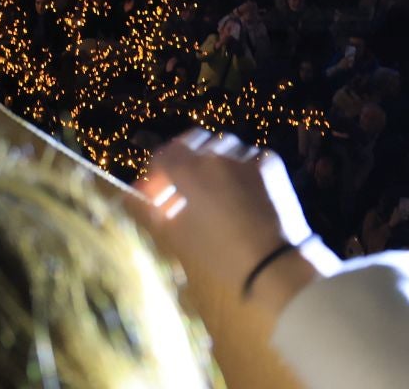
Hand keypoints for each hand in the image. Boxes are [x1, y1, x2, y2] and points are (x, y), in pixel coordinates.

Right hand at [140, 128, 332, 315]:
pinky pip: (247, 157)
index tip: (154, 193)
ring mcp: (246, 157)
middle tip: (181, 185)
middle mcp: (216, 155)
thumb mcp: (178, 236)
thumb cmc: (220, 254)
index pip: (163, 156)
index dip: (155, 173)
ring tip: (211, 188)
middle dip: (182, 161)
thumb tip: (133, 198)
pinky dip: (238, 168)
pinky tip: (238, 189)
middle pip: (191, 144)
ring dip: (210, 162)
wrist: (274, 264)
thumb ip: (152, 211)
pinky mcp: (270, 164)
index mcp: (190, 171)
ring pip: (221, 147)